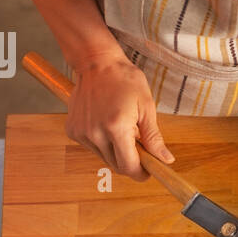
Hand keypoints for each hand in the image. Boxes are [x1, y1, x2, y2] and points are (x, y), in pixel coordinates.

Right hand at [66, 54, 173, 180]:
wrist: (97, 63)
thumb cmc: (125, 80)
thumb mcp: (147, 107)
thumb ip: (154, 138)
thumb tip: (165, 160)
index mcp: (116, 128)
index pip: (129, 167)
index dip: (141, 173)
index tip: (148, 170)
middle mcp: (95, 133)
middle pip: (116, 165)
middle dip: (130, 160)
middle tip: (138, 141)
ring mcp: (81, 133)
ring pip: (104, 157)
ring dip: (116, 150)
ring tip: (121, 127)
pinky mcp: (72, 131)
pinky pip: (92, 147)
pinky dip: (102, 142)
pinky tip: (105, 123)